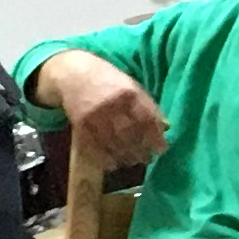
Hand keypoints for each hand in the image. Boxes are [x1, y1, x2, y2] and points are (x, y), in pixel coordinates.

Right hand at [47, 53, 169, 171]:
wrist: (73, 75)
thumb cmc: (108, 80)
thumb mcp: (132, 86)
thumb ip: (147, 106)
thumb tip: (165, 127)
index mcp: (128, 93)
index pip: (147, 120)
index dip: (155, 137)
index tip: (161, 149)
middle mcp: (112, 105)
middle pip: (131, 134)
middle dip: (141, 150)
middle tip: (147, 158)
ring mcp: (95, 116)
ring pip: (114, 143)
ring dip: (126, 156)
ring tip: (133, 161)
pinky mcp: (81, 126)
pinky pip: (95, 147)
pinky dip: (106, 158)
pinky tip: (114, 162)